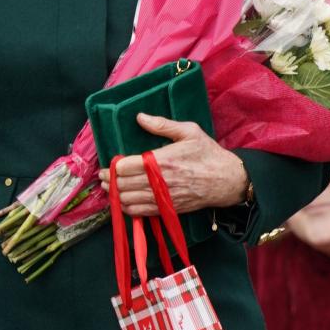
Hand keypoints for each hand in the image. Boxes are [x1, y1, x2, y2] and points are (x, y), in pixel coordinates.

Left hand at [97, 114, 246, 215]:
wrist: (228, 180)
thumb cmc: (208, 153)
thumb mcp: (189, 131)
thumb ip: (162, 124)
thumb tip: (139, 117)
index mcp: (163, 160)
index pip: (126, 166)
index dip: (112, 166)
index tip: (107, 164)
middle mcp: (160, 181)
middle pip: (124, 184)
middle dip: (109, 181)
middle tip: (102, 177)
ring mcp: (164, 197)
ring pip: (129, 200)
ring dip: (116, 195)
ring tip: (109, 188)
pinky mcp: (169, 209)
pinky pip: (142, 212)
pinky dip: (128, 209)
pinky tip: (123, 202)